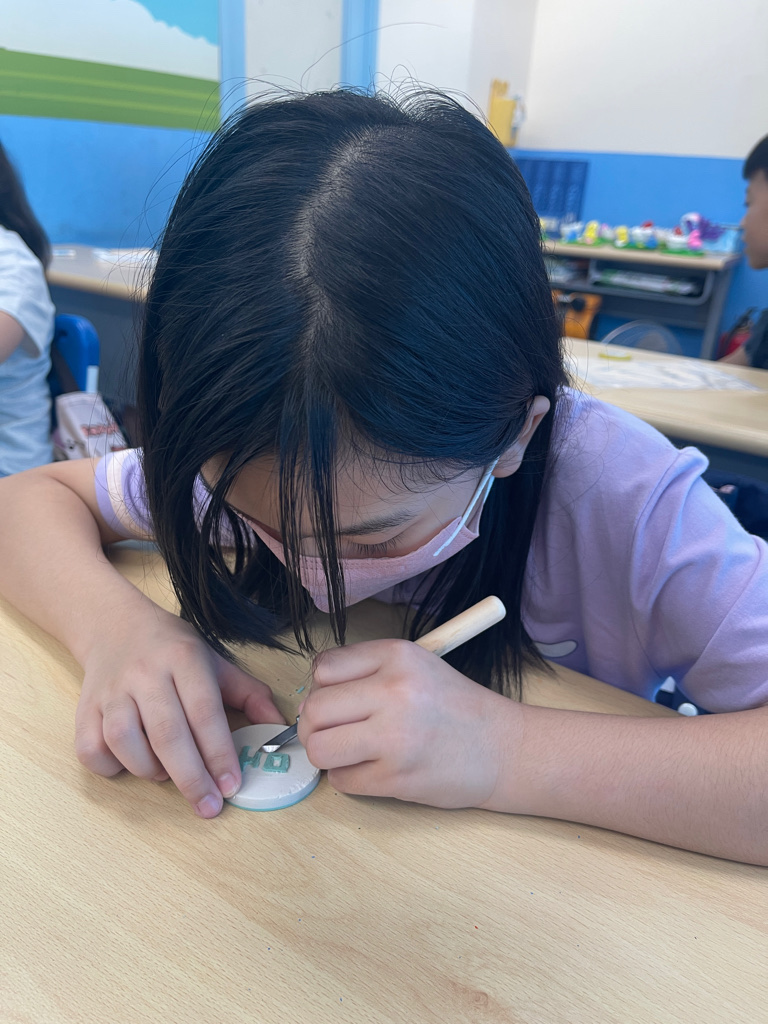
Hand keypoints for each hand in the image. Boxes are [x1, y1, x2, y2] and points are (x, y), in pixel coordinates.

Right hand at [74, 605, 284, 816]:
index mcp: (184, 658)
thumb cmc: (173, 650)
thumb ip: (249, 694)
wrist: (115, 624)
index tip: (232, 784)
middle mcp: (145, 673)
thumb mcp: (215, 662)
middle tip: (209, 806)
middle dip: (191, 777)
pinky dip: (110, 766)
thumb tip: (279, 729)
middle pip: (167, 733)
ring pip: (124, 741)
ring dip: (149, 770)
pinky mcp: (84, 707)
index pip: (204, 711)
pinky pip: (90, 748)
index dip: (219, 752)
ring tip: (167, 775)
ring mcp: (111, 691)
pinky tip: (131, 764)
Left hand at [298, 639, 519, 807]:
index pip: (323, 668)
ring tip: (350, 752)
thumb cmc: (454, 707)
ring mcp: (394, 737)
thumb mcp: (416, 666)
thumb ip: (366, 672)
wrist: (503, 748)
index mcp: (397, 655)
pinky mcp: (395, 777)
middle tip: (336, 732)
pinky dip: (350, 778)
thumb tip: (311, 698)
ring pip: (319, 747)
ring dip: (327, 754)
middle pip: (314, 710)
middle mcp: (394, 691)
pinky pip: (341, 780)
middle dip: (316, 725)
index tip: (337, 701)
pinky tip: (374, 770)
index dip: (322, 688)